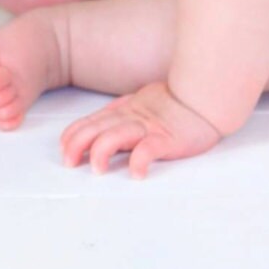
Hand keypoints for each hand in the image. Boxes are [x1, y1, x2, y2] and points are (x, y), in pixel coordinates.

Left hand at [60, 82, 222, 177]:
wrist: (204, 95)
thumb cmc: (174, 102)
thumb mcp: (140, 103)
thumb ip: (121, 115)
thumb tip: (98, 130)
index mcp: (123, 110)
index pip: (90, 121)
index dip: (73, 135)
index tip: (64, 148)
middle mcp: (131, 118)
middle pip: (96, 129)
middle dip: (77, 145)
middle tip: (69, 162)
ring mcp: (148, 127)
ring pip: (116, 136)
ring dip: (101, 153)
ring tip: (98, 169)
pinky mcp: (166, 139)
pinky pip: (149, 150)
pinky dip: (139, 161)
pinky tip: (135, 173)